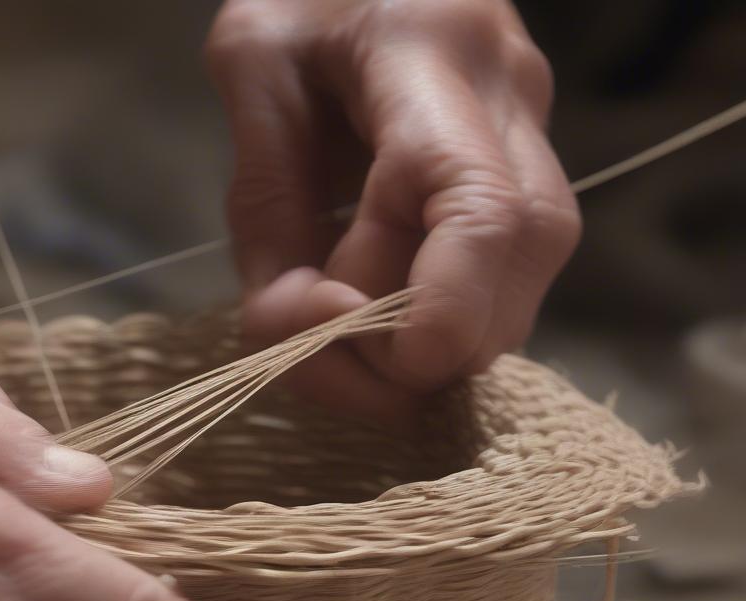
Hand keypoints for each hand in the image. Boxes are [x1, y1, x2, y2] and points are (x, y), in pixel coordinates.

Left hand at [207, 0, 580, 423]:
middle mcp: (513, 98)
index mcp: (434, 54)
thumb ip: (268, 209)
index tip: (369, 361)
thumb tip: (307, 331)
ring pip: (520, 287)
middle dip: (421, 345)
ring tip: (335, 328)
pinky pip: (500, 282)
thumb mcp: (252, 74)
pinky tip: (372, 310)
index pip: (480, 211)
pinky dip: (434, 325)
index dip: (440, 314)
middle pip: (517, 267)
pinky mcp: (527, 173)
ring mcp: (535, 136)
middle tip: (321, 350)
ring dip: (424, 346)